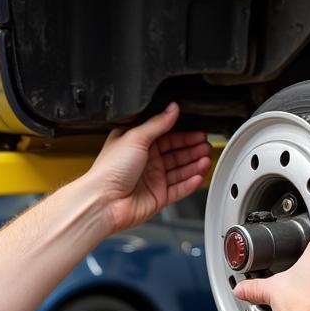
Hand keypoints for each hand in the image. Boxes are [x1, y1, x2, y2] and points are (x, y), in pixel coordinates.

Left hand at [87, 103, 211, 233]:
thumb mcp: (135, 137)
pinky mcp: (158, 197)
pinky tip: (199, 176)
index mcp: (137, 144)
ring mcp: (152, 179)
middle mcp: (145, 161)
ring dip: (194, 164)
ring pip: (180, 170)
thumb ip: (157, 123)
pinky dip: (190, 183)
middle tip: (206, 145)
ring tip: (206, 158)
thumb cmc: (109, 170)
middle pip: (176, 153)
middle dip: (192, 148)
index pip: (166, 136)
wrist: (103, 202)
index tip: (199, 131)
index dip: (184, 134)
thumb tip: (172, 108)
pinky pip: (179, 189)